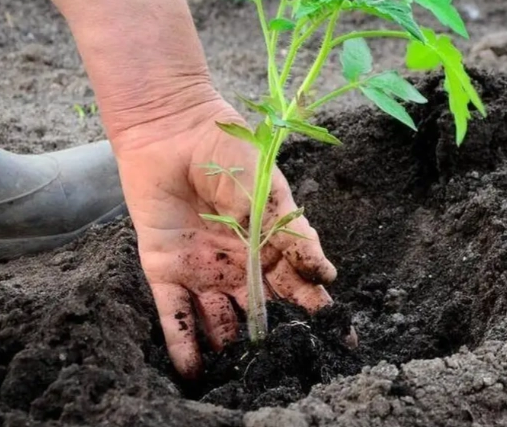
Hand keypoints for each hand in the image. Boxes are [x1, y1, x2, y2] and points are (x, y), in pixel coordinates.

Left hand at [111, 94, 336, 379]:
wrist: (171, 128)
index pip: (298, 283)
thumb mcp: (269, 191)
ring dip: (231, 349)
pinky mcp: (166, 270)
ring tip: (242, 379)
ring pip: (220, 320)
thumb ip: (293, 233)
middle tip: (291, 370)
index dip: (318, 309)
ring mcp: (203, 269)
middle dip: (278, 338)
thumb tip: (326, 274)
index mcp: (269, 242)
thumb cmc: (229, 150)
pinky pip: (175, 314)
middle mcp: (239, 262)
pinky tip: (194, 371)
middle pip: (262, 309)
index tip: (340, 337)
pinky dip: (183, 343)